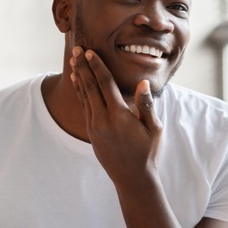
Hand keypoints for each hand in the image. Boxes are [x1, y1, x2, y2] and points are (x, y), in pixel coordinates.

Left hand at [69, 46, 162, 187]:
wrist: (132, 177)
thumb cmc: (147, 151)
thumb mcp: (153, 128)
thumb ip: (146, 105)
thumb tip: (143, 83)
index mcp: (119, 116)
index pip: (105, 84)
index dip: (97, 66)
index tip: (90, 52)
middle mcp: (102, 120)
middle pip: (90, 87)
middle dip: (82, 67)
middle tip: (76, 49)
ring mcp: (94, 126)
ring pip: (84, 96)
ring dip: (78, 77)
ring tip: (73, 62)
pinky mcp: (91, 132)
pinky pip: (83, 106)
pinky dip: (80, 92)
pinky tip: (77, 82)